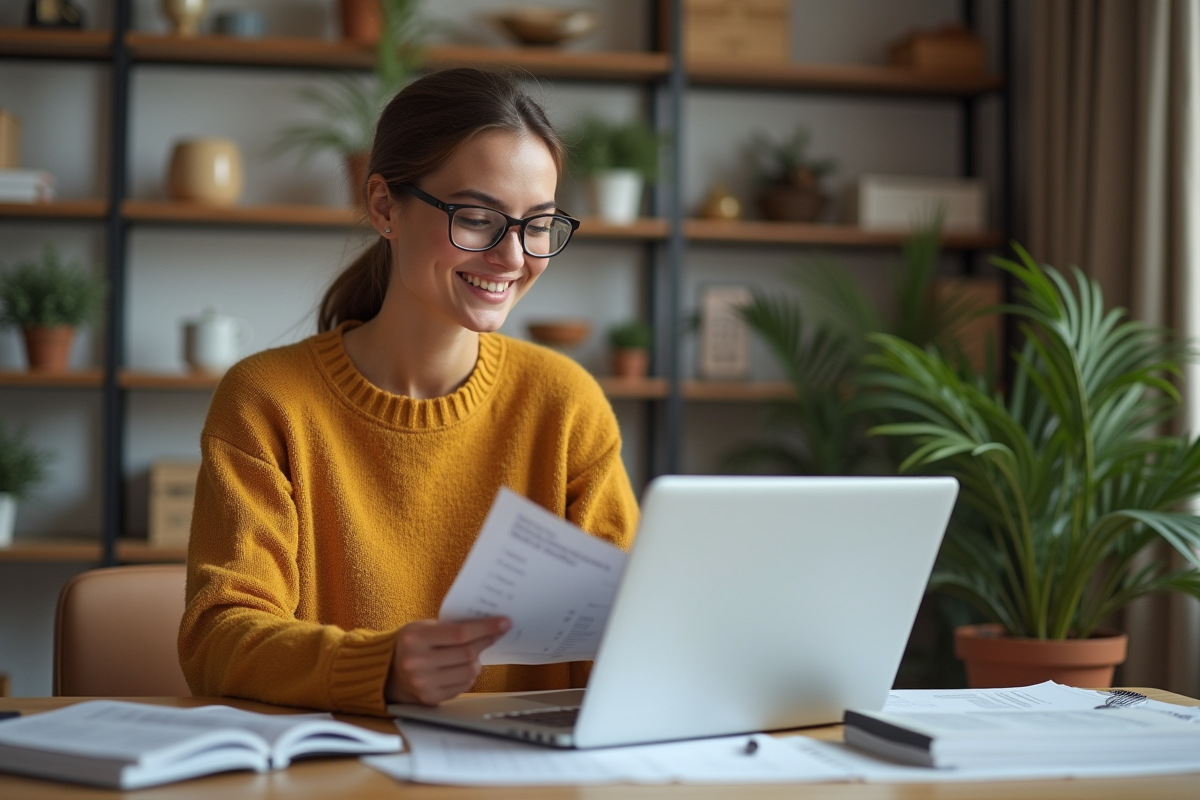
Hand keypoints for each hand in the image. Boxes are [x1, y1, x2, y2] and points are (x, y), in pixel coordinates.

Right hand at [385, 617, 510, 705]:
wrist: (387, 671)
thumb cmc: (411, 644)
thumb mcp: (424, 627)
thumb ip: (452, 627)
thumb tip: (489, 625)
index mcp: (415, 638)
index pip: (460, 633)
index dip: (486, 628)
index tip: (504, 623)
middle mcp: (416, 662)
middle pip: (467, 654)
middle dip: (485, 643)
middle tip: (495, 635)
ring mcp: (423, 683)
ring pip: (469, 672)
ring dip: (477, 661)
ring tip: (472, 654)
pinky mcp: (430, 698)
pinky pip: (463, 687)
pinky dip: (469, 676)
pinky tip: (462, 668)